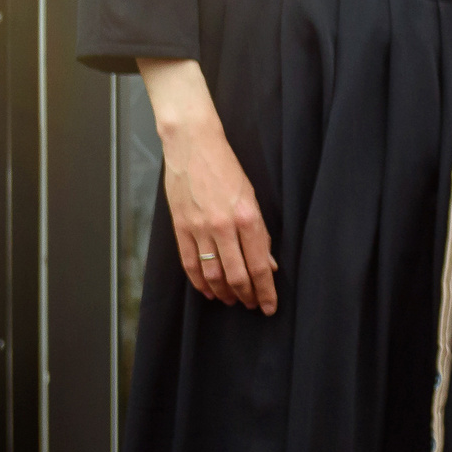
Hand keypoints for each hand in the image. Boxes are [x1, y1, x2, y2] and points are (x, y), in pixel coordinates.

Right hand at [138, 58, 275, 314]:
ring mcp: (199, 229)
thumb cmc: (227, 168)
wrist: (193, 145)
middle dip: (248, 296)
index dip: (266, 290)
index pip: (259, 265)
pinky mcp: (180, 228)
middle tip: (254, 306)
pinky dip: (200, 283)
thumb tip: (268, 264)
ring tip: (234, 301)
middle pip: (237, 275)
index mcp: (247, 217)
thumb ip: (259, 232)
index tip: (270, 305)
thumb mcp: (252, 196)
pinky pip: (190, 264)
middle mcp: (223, 226)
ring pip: (213, 274)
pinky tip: (209, 291)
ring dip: (225, 293)